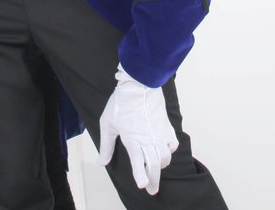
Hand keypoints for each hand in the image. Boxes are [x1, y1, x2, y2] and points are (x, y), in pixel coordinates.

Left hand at [96, 65, 178, 194]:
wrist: (139, 85)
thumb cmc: (121, 103)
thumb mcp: (107, 124)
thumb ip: (106, 146)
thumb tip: (102, 162)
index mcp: (133, 140)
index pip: (138, 163)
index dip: (141, 176)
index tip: (142, 186)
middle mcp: (148, 139)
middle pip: (155, 165)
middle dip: (154, 180)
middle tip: (152, 190)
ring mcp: (160, 133)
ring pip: (165, 157)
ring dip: (161, 166)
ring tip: (156, 171)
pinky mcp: (167, 126)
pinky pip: (173, 144)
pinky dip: (170, 151)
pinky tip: (165, 151)